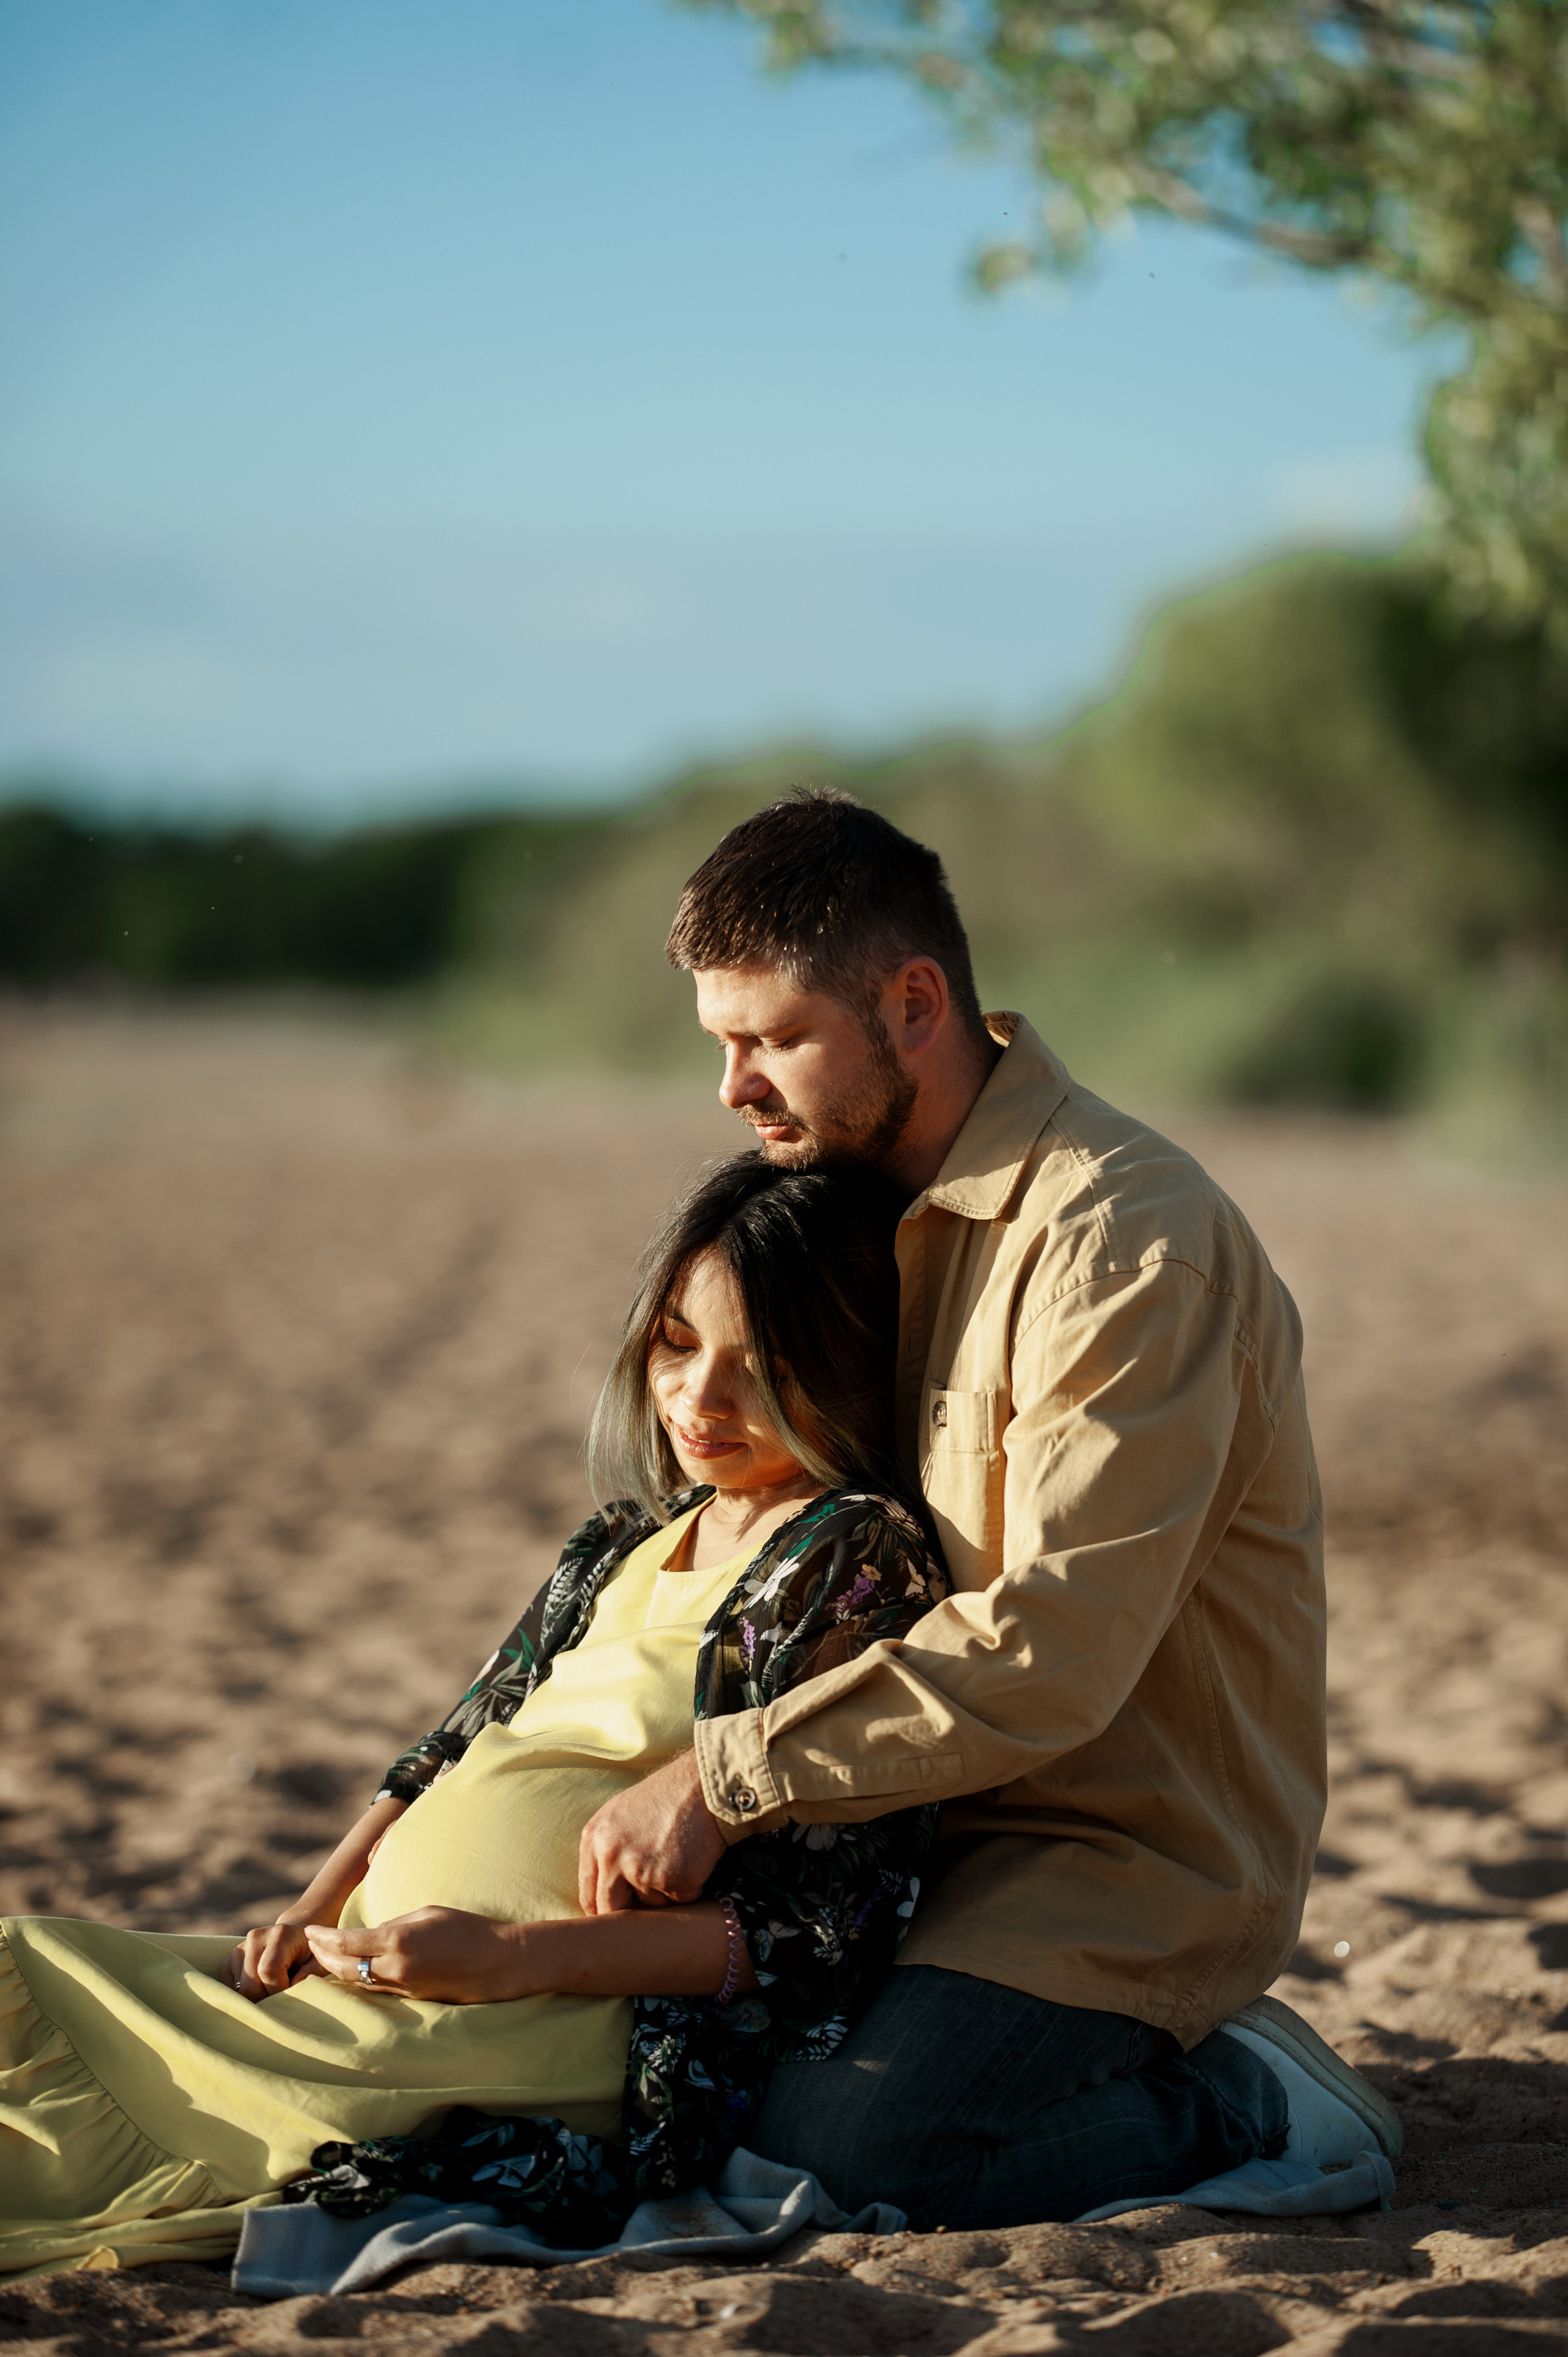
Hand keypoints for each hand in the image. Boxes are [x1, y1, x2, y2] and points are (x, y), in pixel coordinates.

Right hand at [221, 1920, 322, 2000]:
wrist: (292, 1936)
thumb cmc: (307, 1952)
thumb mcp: (318, 1960)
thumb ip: (311, 1972)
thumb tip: (294, 1984)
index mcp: (281, 1934)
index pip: (269, 1970)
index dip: (278, 1990)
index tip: (290, 1993)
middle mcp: (256, 1937)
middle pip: (250, 1985)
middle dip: (266, 1998)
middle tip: (281, 1997)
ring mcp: (240, 1947)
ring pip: (239, 1989)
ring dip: (256, 1997)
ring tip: (272, 1989)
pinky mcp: (230, 1958)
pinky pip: (229, 1986)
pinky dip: (244, 1993)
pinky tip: (260, 1986)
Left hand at [304, 1907, 527, 2003]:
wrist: (499, 1962)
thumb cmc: (467, 1929)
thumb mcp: (428, 1913)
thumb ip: (395, 1923)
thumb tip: (372, 1934)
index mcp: (397, 1941)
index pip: (346, 1943)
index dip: (323, 1938)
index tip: (309, 1930)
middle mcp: (395, 1968)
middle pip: (344, 1968)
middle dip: (322, 1956)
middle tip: (310, 1945)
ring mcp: (404, 1988)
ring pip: (358, 1983)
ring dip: (337, 1972)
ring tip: (323, 1960)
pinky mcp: (413, 1999)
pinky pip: (377, 1990)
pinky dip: (359, 1981)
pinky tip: (353, 1974)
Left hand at [578, 1749, 725, 1915]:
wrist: (701, 1785)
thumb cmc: (662, 1798)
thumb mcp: (618, 1815)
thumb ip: (604, 1852)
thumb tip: (602, 1897)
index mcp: (594, 1839)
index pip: (588, 1895)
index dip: (602, 1910)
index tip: (614, 1916)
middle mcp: (613, 1857)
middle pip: (612, 1909)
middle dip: (630, 1912)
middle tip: (647, 1903)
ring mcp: (643, 1871)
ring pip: (651, 1905)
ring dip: (665, 1892)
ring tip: (676, 1857)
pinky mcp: (674, 1881)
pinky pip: (681, 1900)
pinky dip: (690, 1887)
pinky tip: (692, 1858)